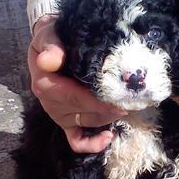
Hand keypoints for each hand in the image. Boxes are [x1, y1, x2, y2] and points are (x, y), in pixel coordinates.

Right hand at [28, 15, 127, 152]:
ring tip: (128, 106)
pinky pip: (76, 141)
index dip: (96, 101)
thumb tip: (49, 60)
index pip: (72, 97)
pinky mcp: (67, 122)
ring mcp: (60, 115)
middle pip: (84, 111)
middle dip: (110, 107)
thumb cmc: (53, 38)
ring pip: (89, 122)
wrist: (52, 45)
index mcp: (45, 84)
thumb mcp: (49, 34)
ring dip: (109, 117)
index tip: (118, 99)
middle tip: (133, 100)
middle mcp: (51, 103)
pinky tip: (108, 137)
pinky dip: (91, 144)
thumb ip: (51, 44)